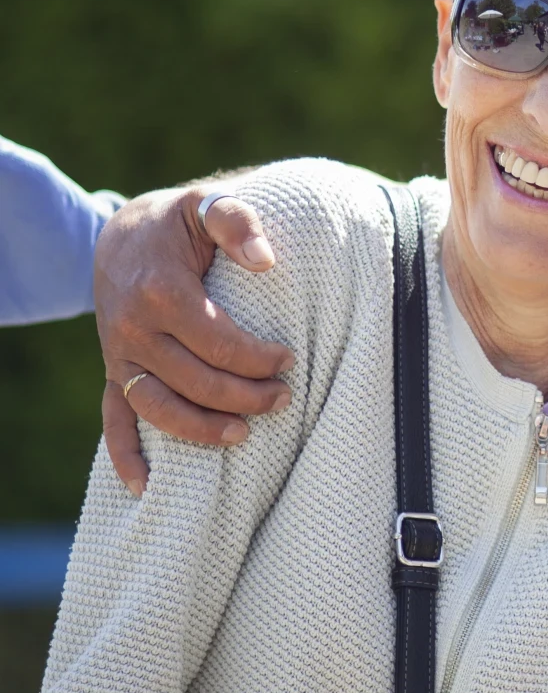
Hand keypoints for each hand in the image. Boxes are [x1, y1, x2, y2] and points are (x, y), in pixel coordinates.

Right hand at [96, 186, 292, 493]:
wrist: (123, 235)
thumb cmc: (179, 223)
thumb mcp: (207, 206)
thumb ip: (239, 222)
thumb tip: (267, 261)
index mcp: (162, 293)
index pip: (219, 343)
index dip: (258, 358)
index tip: (289, 360)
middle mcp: (134, 331)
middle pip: (195, 381)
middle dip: (245, 396)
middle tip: (284, 398)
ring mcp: (120, 356)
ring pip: (159, 408)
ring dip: (202, 429)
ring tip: (244, 436)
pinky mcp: (115, 372)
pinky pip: (114, 419)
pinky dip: (125, 455)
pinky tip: (146, 486)